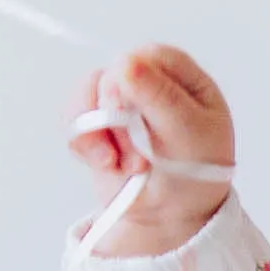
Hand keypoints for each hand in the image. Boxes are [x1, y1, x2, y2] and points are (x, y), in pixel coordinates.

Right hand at [67, 43, 235, 256]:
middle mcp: (147, 81)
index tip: (128, 109)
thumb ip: (159, 97)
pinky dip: (86, 147)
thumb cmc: (197, 172)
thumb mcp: (189, 133)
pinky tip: (110, 166)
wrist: (172, 214)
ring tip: (131, 167)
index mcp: (180, 75)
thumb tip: (125, 62)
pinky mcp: (96, 124)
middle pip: (111, 77)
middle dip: (118, 122)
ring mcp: (119, 102)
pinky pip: (73, 121)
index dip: (131, 79)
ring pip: (85, 96)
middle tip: (141, 159)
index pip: (146, 56)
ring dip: (101, 137)